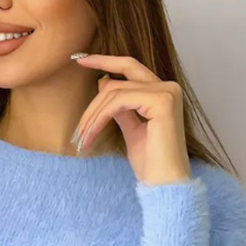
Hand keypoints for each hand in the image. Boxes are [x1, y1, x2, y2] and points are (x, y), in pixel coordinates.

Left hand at [70, 53, 191, 185]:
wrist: (164, 185)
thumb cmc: (151, 165)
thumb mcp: (132, 131)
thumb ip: (122, 109)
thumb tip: (104, 87)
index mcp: (163, 93)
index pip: (131, 68)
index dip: (107, 61)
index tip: (83, 59)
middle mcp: (168, 88)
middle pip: (122, 75)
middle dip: (97, 70)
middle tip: (76, 65)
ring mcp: (166, 92)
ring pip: (114, 91)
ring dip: (92, 115)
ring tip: (81, 138)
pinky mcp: (161, 101)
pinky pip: (118, 102)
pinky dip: (100, 118)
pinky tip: (90, 135)